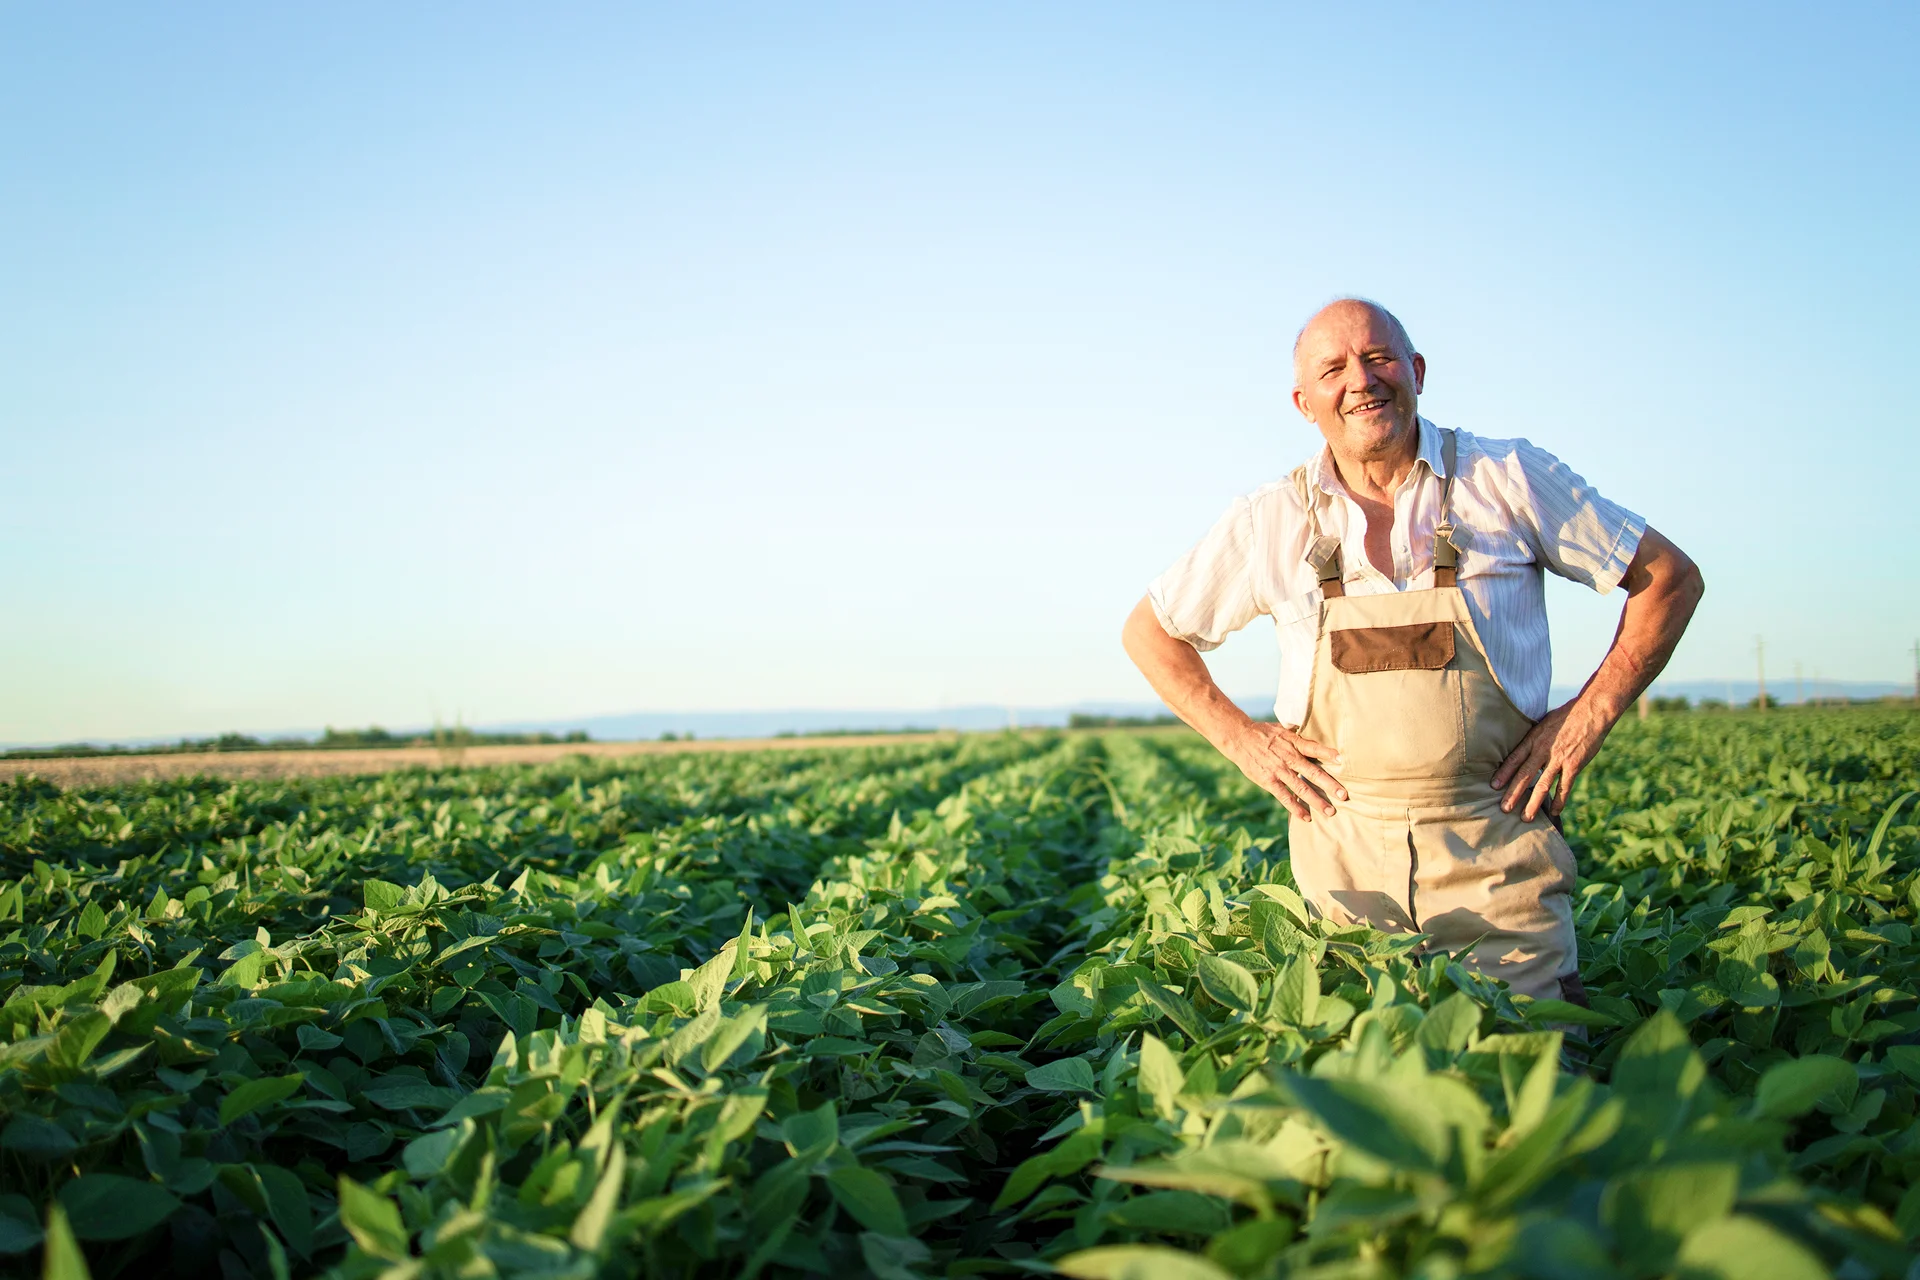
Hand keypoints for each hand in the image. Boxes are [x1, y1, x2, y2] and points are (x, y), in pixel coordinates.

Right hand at [1223, 722, 1347, 820]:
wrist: (1239, 738)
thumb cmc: (1263, 732)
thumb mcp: (1282, 728)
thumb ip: (1298, 734)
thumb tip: (1315, 730)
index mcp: (1293, 743)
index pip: (1314, 747)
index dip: (1328, 753)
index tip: (1342, 760)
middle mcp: (1289, 758)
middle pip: (1312, 773)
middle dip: (1329, 785)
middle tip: (1344, 796)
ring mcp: (1279, 771)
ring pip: (1301, 788)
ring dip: (1316, 801)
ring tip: (1330, 812)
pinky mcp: (1269, 781)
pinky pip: (1284, 797)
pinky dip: (1295, 808)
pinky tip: (1306, 817)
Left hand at [1491, 697, 1613, 820]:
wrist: (1592, 711)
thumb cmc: (1568, 715)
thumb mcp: (1544, 722)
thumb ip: (1535, 738)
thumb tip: (1525, 749)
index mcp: (1534, 739)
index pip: (1514, 758)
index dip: (1503, 773)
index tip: (1493, 786)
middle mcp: (1543, 750)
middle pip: (1524, 775)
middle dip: (1512, 793)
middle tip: (1503, 809)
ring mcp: (1559, 759)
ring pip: (1542, 785)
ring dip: (1533, 803)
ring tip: (1525, 818)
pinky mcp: (1574, 765)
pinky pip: (1564, 787)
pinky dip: (1559, 801)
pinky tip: (1554, 812)